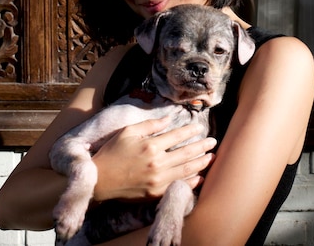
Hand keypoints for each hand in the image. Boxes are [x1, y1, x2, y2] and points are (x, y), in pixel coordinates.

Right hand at [92, 117, 216, 202]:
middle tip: (213, 142)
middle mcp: (157, 163)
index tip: (199, 127)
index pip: (177, 136)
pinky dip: (192, 182)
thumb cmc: (112, 153)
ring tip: (211, 157)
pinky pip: (178, 186)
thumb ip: (149, 125)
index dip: (190, 130)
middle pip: (186, 153)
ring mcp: (157, 180)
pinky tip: (200, 177)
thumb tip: (168, 119)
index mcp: (150, 146)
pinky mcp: (155, 193)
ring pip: (186, 170)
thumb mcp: (128, 132)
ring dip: (201, 163)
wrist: (99, 181)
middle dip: (202, 146)